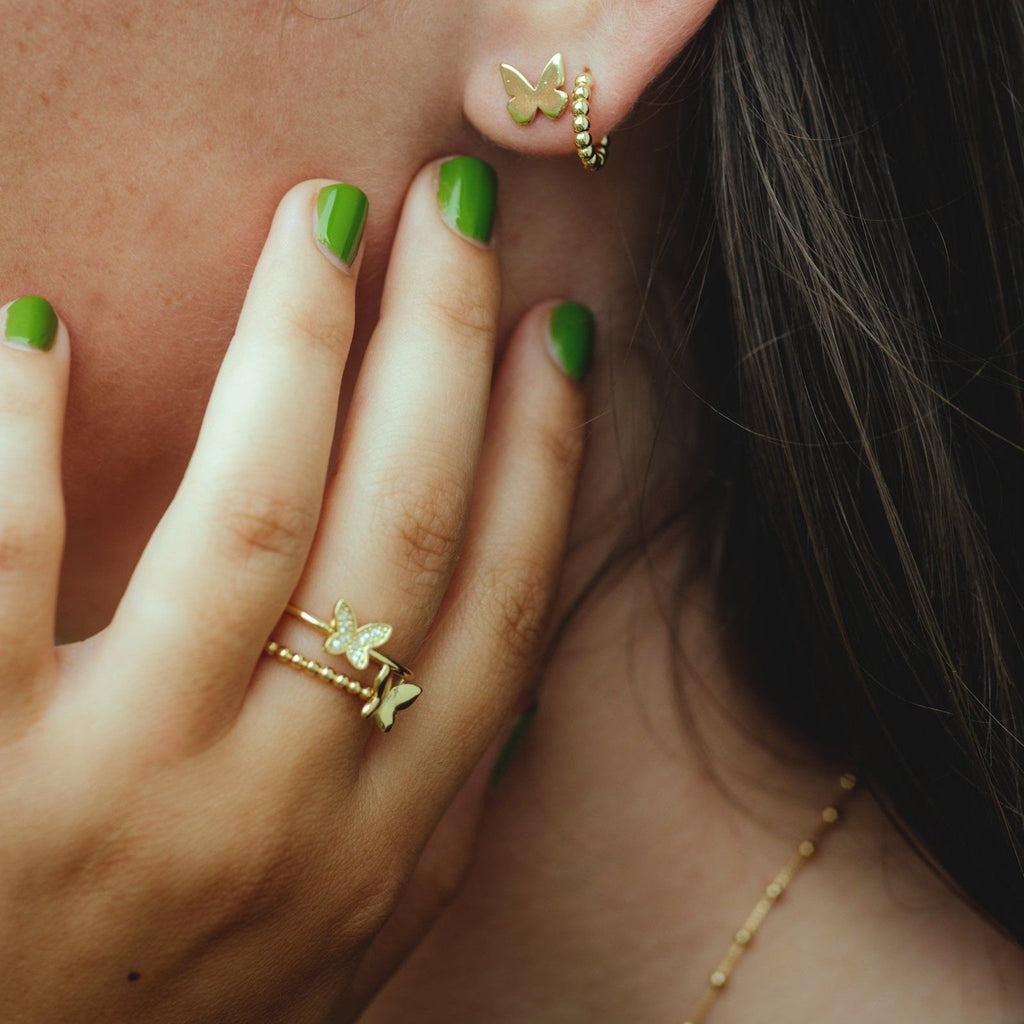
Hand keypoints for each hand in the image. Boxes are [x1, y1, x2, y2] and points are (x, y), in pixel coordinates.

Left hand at [0, 158, 587, 1022]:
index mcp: (382, 842)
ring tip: (325, 219)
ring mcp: (128, 788)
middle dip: (445, 348)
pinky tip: (45, 330)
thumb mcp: (350, 954)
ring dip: (302, 343)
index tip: (555, 335)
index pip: (496, 608)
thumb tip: (517, 697)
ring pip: (252, 515)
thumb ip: (438, 830)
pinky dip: (23, 430)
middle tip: (457, 215)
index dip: (542, 456)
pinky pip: (5, 560)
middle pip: (400, 528)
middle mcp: (283, 808)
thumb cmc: (180, 1022)